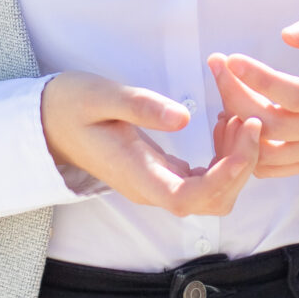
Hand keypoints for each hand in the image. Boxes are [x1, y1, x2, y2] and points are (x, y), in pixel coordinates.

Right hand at [40, 70, 262, 217]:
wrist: (50, 121)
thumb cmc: (72, 105)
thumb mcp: (102, 95)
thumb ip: (140, 106)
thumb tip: (183, 117)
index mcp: (137, 175)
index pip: (190, 197)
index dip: (224, 177)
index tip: (243, 138)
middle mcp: (152, 189)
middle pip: (213, 202)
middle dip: (242, 167)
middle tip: (248, 119)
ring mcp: (159, 185)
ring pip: (214, 195)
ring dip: (237, 163)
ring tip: (237, 118)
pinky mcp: (164, 175)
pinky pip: (206, 180)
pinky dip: (225, 158)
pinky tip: (223, 126)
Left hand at [208, 13, 298, 176]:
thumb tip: (287, 34)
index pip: (296, 94)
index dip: (260, 80)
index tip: (231, 59)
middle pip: (274, 124)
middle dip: (236, 96)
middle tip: (216, 66)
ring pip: (269, 152)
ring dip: (236, 127)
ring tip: (224, 93)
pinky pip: (274, 168)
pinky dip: (247, 152)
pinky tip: (234, 121)